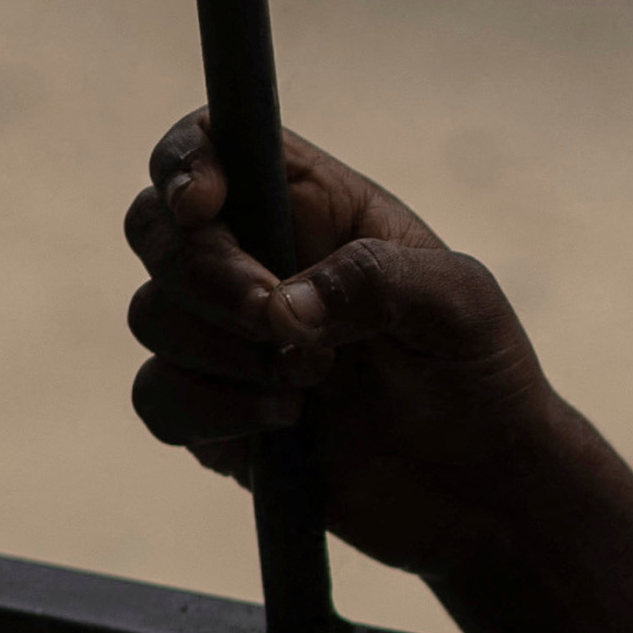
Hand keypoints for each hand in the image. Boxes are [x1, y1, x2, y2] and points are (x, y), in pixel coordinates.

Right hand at [120, 112, 561, 587]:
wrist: (480, 489)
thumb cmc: (481, 374)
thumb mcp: (458, 307)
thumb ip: (377, 280)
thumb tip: (280, 307)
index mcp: (316, 207)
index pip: (216, 142)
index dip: (186, 161)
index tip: (203, 207)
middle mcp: (259, 260)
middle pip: (155, 227)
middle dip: (202, 274)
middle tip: (271, 319)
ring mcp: (228, 338)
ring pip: (152, 315)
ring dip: (222, 352)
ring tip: (314, 382)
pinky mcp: (214, 414)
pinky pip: (158, 398)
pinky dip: (210, 411)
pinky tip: (284, 425)